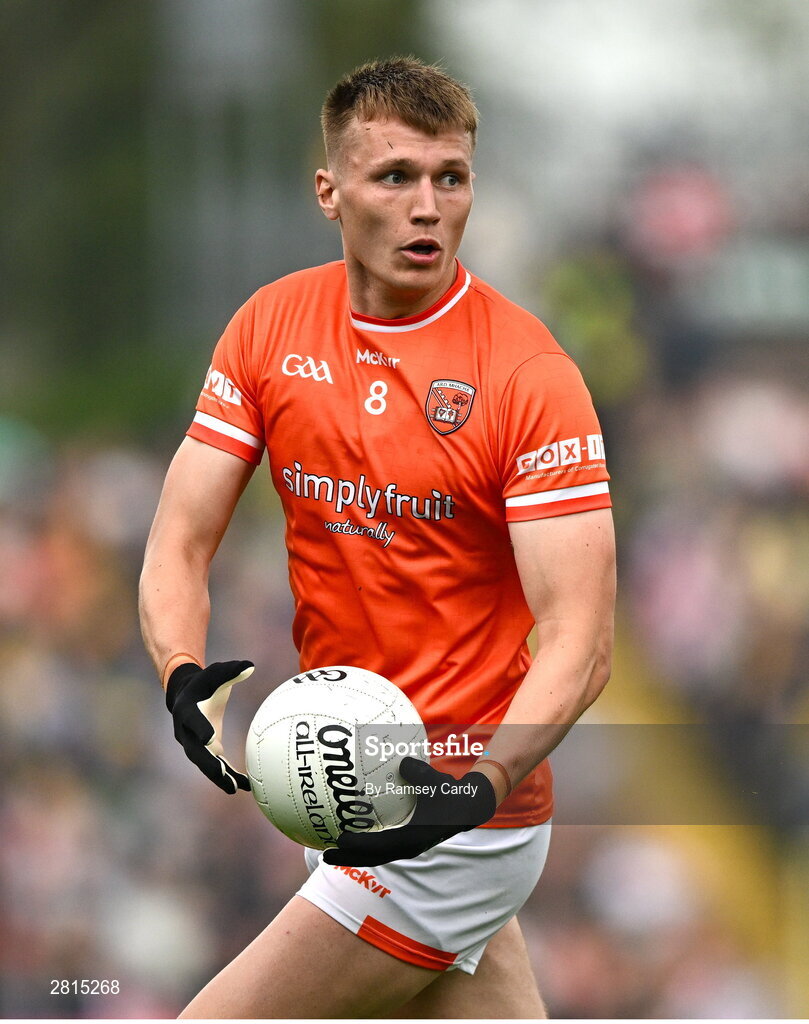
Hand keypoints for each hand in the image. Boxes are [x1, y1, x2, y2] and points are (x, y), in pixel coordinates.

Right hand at [166, 660, 253, 793]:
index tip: (210, 739)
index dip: (200, 729)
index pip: (192, 721)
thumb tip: (250, 665)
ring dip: (219, 777)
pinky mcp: (204, 751)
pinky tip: (246, 786)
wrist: (185, 695)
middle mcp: (186, 731)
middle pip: (196, 752)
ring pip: (204, 764)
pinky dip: (228, 775)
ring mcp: (193, 744)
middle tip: (224, 776)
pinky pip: (215, 765)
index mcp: (186, 711)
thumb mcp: (215, 673)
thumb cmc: (204, 682)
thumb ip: (232, 670)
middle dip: (209, 766)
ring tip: (237, 789)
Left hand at [323, 757, 495, 866]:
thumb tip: (403, 761)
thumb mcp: (436, 782)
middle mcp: (407, 846)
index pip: (381, 846)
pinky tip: (350, 831)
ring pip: (375, 854)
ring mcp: (405, 845)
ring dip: (354, 853)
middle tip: (325, 855)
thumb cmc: (450, 794)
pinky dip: (364, 843)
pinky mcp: (406, 840)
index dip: (360, 845)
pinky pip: (380, 844)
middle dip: (349, 857)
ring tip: (331, 849)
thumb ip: (419, 773)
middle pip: (373, 857)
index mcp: (413, 838)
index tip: (340, 840)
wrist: (468, 807)